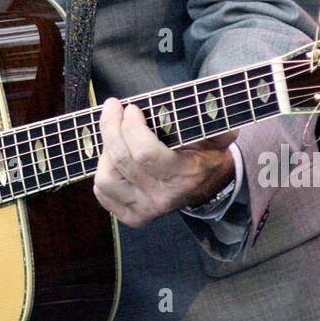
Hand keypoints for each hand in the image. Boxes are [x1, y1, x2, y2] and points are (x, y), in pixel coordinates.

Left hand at [93, 97, 237, 227]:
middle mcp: (162, 197)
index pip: (145, 153)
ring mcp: (145, 210)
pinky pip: (103, 193)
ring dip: (105, 150)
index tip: (132, 108)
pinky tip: (112, 157)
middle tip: (113, 107)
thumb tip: (208, 104)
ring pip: (106, 178)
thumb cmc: (207, 154)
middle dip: (111, 126)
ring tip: (114, 134)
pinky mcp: (132, 216)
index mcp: (183, 175)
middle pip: (121, 159)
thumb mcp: (217, 135)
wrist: (209, 186)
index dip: (132, 127)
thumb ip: (212, 121)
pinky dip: (103, 171)